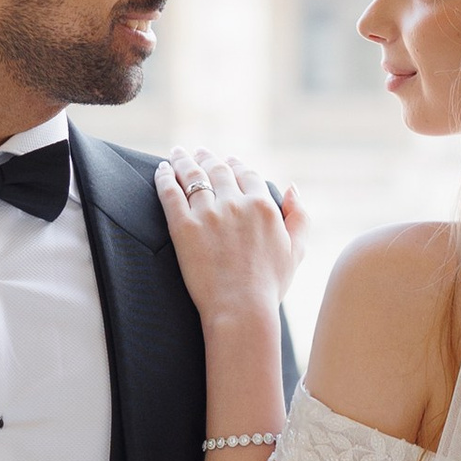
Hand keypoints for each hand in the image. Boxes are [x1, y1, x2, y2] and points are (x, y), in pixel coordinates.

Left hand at [153, 148, 306, 316]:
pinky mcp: (183, 227)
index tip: (228, 160)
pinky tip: (161, 169)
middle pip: (217, 170)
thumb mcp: (296, 250)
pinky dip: (164, 177)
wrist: (242, 309)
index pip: (246, 174)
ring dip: (183, 160)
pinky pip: (170, 192)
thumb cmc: (270, 286)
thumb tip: (292, 188)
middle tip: (197, 151)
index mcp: (263, 206)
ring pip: (193, 176)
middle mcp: (236, 203)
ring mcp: (208, 213)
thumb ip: (299, 216)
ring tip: (177, 153)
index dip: (235, 164)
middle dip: (207, 157)